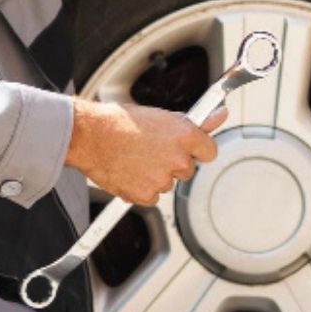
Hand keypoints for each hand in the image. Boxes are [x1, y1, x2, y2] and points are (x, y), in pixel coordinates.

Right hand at [65, 99, 228, 206]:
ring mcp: (162, 179)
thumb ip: (195, 122)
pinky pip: (152, 196)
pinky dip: (141, 188)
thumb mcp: (160, 116)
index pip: (209, 151)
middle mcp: (177, 159)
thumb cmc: (120, 122)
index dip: (198, 150)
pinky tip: (129, 171)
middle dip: (173, 163)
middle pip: (187, 169)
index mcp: (185, 135)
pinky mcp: (146, 195)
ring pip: (167, 183)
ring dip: (155, 174)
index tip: (189, 149)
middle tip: (151, 150)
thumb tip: (220, 115)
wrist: (91, 136)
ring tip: (134, 157)